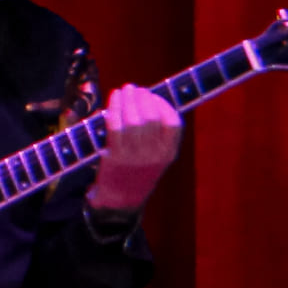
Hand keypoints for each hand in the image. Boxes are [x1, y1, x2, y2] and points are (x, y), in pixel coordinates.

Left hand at [85, 81, 184, 212]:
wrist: (120, 198)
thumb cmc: (137, 171)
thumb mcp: (157, 156)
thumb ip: (158, 134)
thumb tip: (150, 100)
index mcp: (168, 153)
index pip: (173, 124)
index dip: (163, 105)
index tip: (154, 95)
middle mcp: (154, 154)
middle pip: (151, 118)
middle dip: (144, 98)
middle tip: (136, 89)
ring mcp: (134, 155)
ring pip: (133, 119)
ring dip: (129, 99)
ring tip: (126, 89)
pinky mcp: (114, 155)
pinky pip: (115, 125)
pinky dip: (115, 108)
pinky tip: (114, 97)